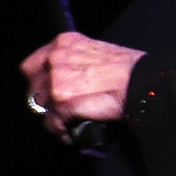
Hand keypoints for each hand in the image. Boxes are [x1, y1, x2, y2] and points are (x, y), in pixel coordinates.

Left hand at [19, 31, 145, 141]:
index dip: (39, 82)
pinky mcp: (62, 102)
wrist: (141, 81)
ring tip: (71, 123)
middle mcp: (55, 58)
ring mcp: (56, 80)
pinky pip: (52, 124)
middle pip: (33, 88)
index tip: (47, 92)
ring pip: (41, 108)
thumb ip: (75, 61)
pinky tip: (77, 130)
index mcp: (64, 43)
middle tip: (62, 111)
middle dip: (46, 102)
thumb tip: (68, 78)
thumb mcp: (96, 51)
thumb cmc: (129, 69)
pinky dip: (64, 132)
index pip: (33, 64)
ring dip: (55, 118)